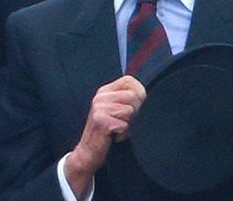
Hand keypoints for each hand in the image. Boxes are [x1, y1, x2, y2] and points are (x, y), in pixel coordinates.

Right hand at [64, 75, 145, 198]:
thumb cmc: (107, 133)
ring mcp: (99, 108)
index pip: (129, 80)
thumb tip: (144, 94)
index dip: (139, 92)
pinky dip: (122, 134)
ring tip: (117, 129)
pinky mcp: (101, 121)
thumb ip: (125, 100)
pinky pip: (124, 125)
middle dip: (135, 112)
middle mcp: (100, 97)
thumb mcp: (115, 111)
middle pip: (133, 96)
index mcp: (104, 91)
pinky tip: (113, 136)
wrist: (88, 152)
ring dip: (128, 124)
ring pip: (130, 110)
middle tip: (124, 122)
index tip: (136, 107)